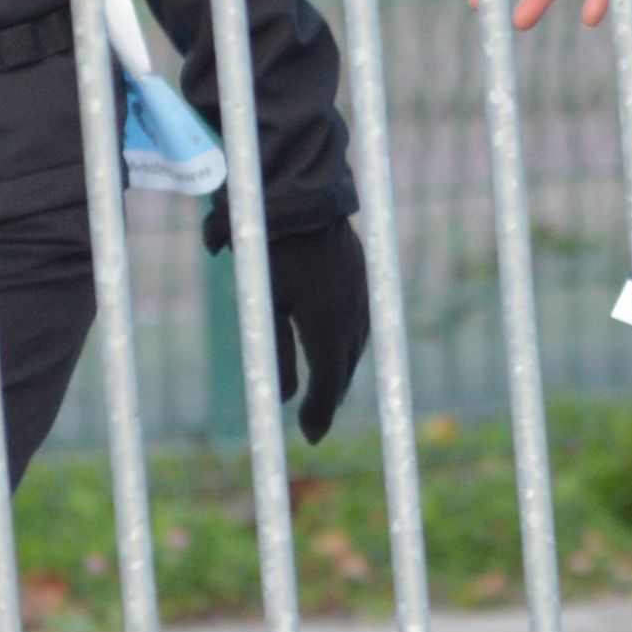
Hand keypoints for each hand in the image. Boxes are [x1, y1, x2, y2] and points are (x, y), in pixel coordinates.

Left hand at [265, 219, 370, 441]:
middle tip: (316, 421)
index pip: (330, 382)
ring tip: (327, 390)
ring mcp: (362, 292)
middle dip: (331, 396)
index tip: (309, 436)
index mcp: (330, 324)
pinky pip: (362, 323)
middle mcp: (354, 312)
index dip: (319, 412)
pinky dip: (350, 344)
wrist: (301, 195)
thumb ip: (277, 353)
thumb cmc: (274, 251)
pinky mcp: (362, 276)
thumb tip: (284, 398)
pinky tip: (340, 348)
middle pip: (346, 367)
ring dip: (342, 370)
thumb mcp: (269, 305)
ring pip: (358, 345)